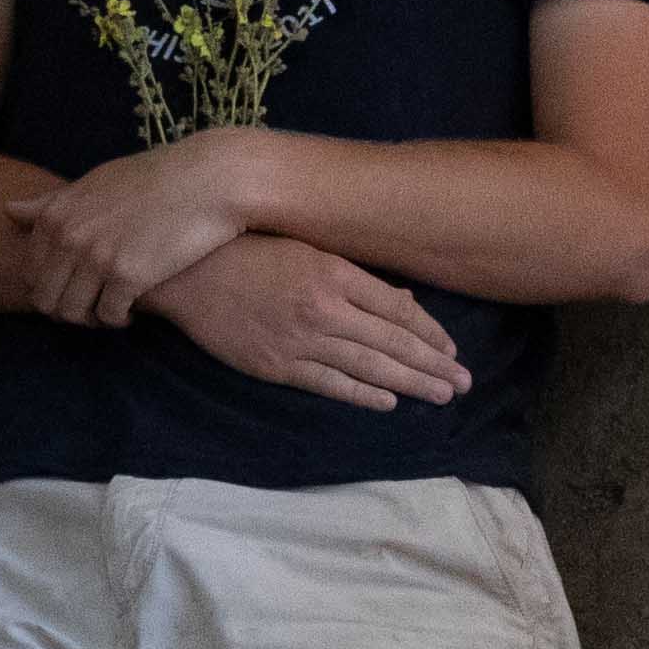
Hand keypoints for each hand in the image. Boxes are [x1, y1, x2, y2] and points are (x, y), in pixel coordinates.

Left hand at [13, 131, 264, 325]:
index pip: (30, 271)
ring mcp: (97, 257)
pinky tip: (134, 311)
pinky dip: (119, 320)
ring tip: (112, 310)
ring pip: (74, 313)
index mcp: (57, 214)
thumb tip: (8, 210)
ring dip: (91, 319)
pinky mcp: (129, 277)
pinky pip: (109, 316)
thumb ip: (51, 203)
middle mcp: (70, 236)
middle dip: (66, 309)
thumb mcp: (96, 183)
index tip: (77, 286)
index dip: (51, 287)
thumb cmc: (154, 180)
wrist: (208, 181)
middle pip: (46, 298)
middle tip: (93, 306)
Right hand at [143, 230, 466, 411]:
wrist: (185, 274)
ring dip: (411, 384)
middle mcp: (323, 309)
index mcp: (332, 272)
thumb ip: (352, 275)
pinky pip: (330, 384)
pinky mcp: (277, 366)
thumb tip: (402, 299)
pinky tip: (390, 401)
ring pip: (369, 368)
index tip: (452, 349)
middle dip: (433, 365)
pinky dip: (363, 395)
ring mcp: (300, 341)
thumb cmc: (245, 250)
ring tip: (441, 395)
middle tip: (464, 383)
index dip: (430, 332)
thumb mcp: (305, 247)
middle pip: (392, 343)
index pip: (397, 309)